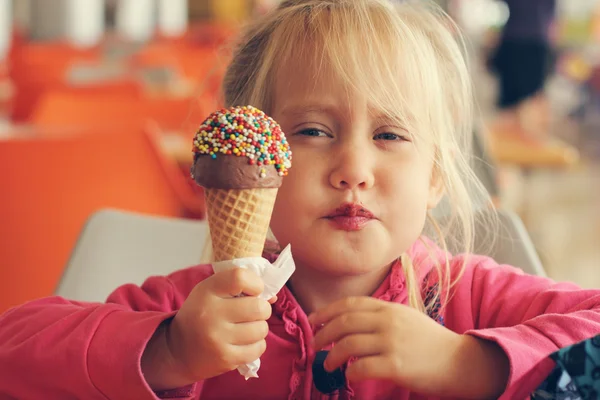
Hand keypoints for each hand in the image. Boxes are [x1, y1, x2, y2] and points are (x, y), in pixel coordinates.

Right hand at [142, 268, 275, 389]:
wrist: (178, 350)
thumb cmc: (201, 314)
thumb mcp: (211, 292)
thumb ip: (239, 287)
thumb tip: (273, 296)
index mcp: (207, 291)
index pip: (240, 278)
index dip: (255, 283)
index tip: (253, 291)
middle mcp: (211, 313)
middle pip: (258, 307)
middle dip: (262, 309)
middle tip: (252, 312)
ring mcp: (218, 338)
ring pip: (261, 329)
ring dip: (259, 328)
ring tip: (246, 328)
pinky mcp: (226, 359)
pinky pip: (259, 348)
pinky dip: (256, 345)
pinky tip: (244, 342)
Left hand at [309, 297, 476, 396]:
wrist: (460, 362)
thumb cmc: (430, 342)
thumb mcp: (405, 318)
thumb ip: (380, 316)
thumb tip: (349, 322)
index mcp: (389, 308)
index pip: (350, 304)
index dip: (327, 311)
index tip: (313, 321)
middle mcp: (388, 321)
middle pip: (344, 323)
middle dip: (324, 334)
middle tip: (315, 345)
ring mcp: (392, 343)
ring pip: (348, 345)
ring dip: (332, 355)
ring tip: (328, 363)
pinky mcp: (396, 366)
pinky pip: (362, 368)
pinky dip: (350, 373)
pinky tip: (349, 376)